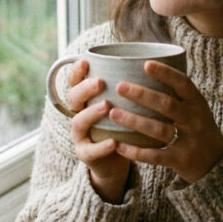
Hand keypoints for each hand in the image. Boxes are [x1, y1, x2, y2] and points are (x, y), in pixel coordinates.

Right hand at [63, 59, 129, 202]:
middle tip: (100, 82)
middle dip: (85, 88)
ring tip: (106, 106)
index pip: (76, 82)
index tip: (86, 60)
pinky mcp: (86, 155)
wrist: (115, 161)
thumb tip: (149, 62)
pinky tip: (113, 142)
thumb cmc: (121, 127)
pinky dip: (102, 146)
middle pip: (73, 98)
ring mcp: (80, 136)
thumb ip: (128, 90)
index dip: (77, 71)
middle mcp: (79, 114)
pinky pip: (90, 151)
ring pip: (78, 122)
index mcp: (86, 100)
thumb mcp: (123, 106)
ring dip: (91, 113)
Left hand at [110, 60, 222, 182]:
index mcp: (198, 104)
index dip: (165, 73)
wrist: (217, 163)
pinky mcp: (180, 160)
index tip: (146, 63)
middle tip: (120, 86)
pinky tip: (119, 146)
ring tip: (114, 113)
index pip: (183, 84)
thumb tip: (147, 68)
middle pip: (167, 104)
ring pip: (158, 129)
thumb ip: (177, 95)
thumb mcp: (196, 109)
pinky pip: (155, 155)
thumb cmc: (198, 129)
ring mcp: (189, 141)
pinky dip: (136, 151)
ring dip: (134, 120)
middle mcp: (195, 120)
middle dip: (142, 94)